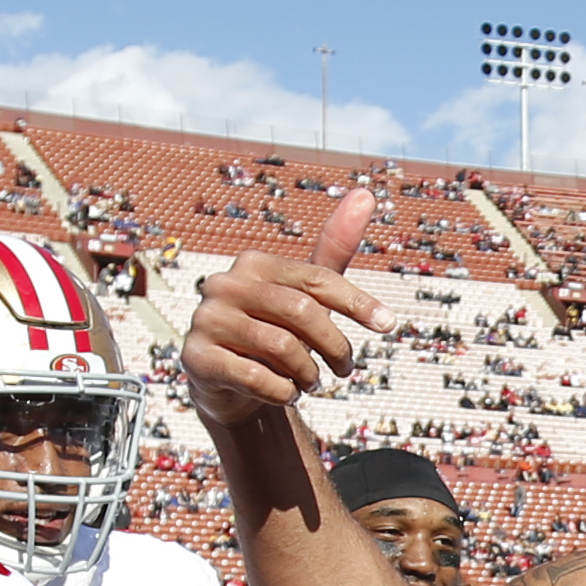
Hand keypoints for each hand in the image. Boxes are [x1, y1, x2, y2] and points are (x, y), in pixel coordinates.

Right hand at [177, 199, 381, 431]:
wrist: (226, 381)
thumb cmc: (272, 329)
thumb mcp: (304, 291)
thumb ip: (333, 248)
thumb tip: (365, 193)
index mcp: (254, 263)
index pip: (317, 279)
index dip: (357, 303)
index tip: (388, 325)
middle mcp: (225, 284)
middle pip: (302, 312)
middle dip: (334, 347)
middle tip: (344, 370)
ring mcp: (206, 320)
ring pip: (282, 347)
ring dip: (308, 374)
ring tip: (310, 382)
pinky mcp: (196, 357)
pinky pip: (256, 377)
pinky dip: (282, 391)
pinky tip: (286, 393)